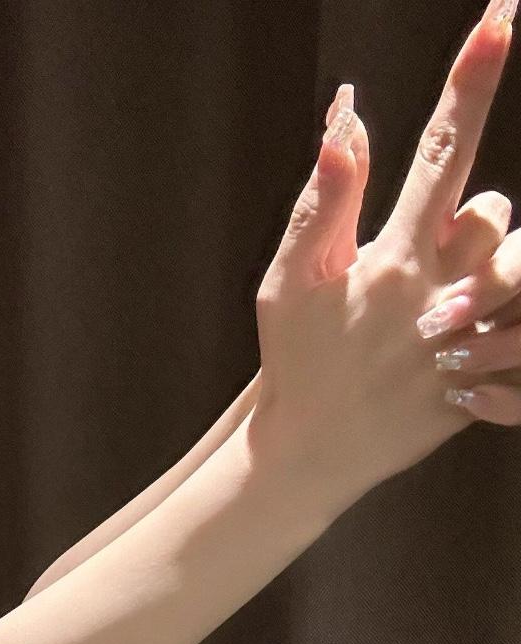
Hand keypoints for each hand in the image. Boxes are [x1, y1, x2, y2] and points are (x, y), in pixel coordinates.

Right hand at [236, 84, 511, 424]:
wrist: (312, 456)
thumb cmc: (297, 362)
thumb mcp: (289, 281)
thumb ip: (323, 199)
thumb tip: (346, 117)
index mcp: (391, 261)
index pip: (441, 151)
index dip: (471, 81)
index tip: (500, 16)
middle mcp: (438, 294)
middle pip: (493, 212)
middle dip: (467, 223)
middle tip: (421, 267)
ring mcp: (466, 340)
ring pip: (517, 267)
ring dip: (491, 274)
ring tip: (444, 310)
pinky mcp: (483, 381)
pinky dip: (505, 332)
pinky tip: (463, 350)